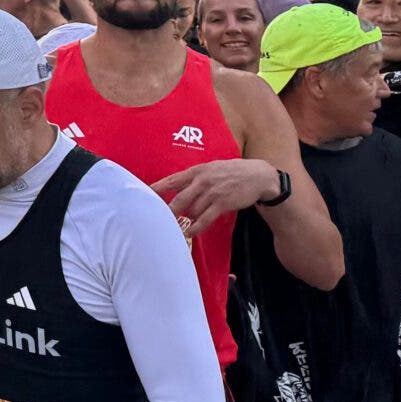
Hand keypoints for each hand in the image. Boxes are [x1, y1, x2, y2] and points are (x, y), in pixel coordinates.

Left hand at [151, 158, 283, 234]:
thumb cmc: (231, 172)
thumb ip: (193, 178)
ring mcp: (213, 192)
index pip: (171, 180)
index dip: (156, 189)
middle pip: (179, 199)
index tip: (143, 196)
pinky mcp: (223, 203)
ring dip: (184, 221)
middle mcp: (202, 180)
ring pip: (192, 211)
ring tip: (177, 228)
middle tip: (156, 220)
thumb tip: (175, 187)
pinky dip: (196, 227)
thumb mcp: (210, 168)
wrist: (257, 175)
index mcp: (197, 171)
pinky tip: (189, 233)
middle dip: (167, 211)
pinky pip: (205, 219)